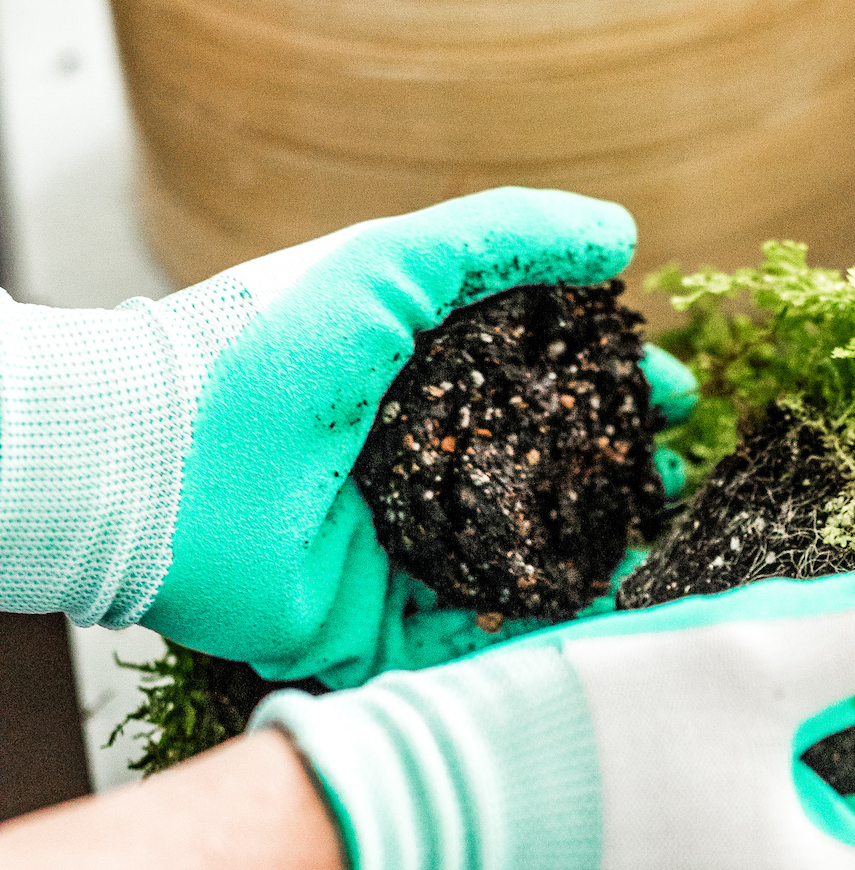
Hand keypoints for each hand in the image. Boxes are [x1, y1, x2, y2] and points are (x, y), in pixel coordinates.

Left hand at [0, 190, 695, 686]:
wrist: (161, 470)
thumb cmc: (262, 353)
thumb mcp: (391, 264)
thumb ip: (506, 238)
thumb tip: (618, 232)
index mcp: (417, 379)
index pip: (540, 382)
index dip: (612, 383)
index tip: (673, 391)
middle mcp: (415, 463)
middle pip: (545, 472)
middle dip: (621, 473)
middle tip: (677, 469)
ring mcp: (402, 548)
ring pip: (525, 558)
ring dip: (600, 551)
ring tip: (658, 535)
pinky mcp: (382, 625)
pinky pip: (477, 637)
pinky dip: (542, 629)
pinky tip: (607, 608)